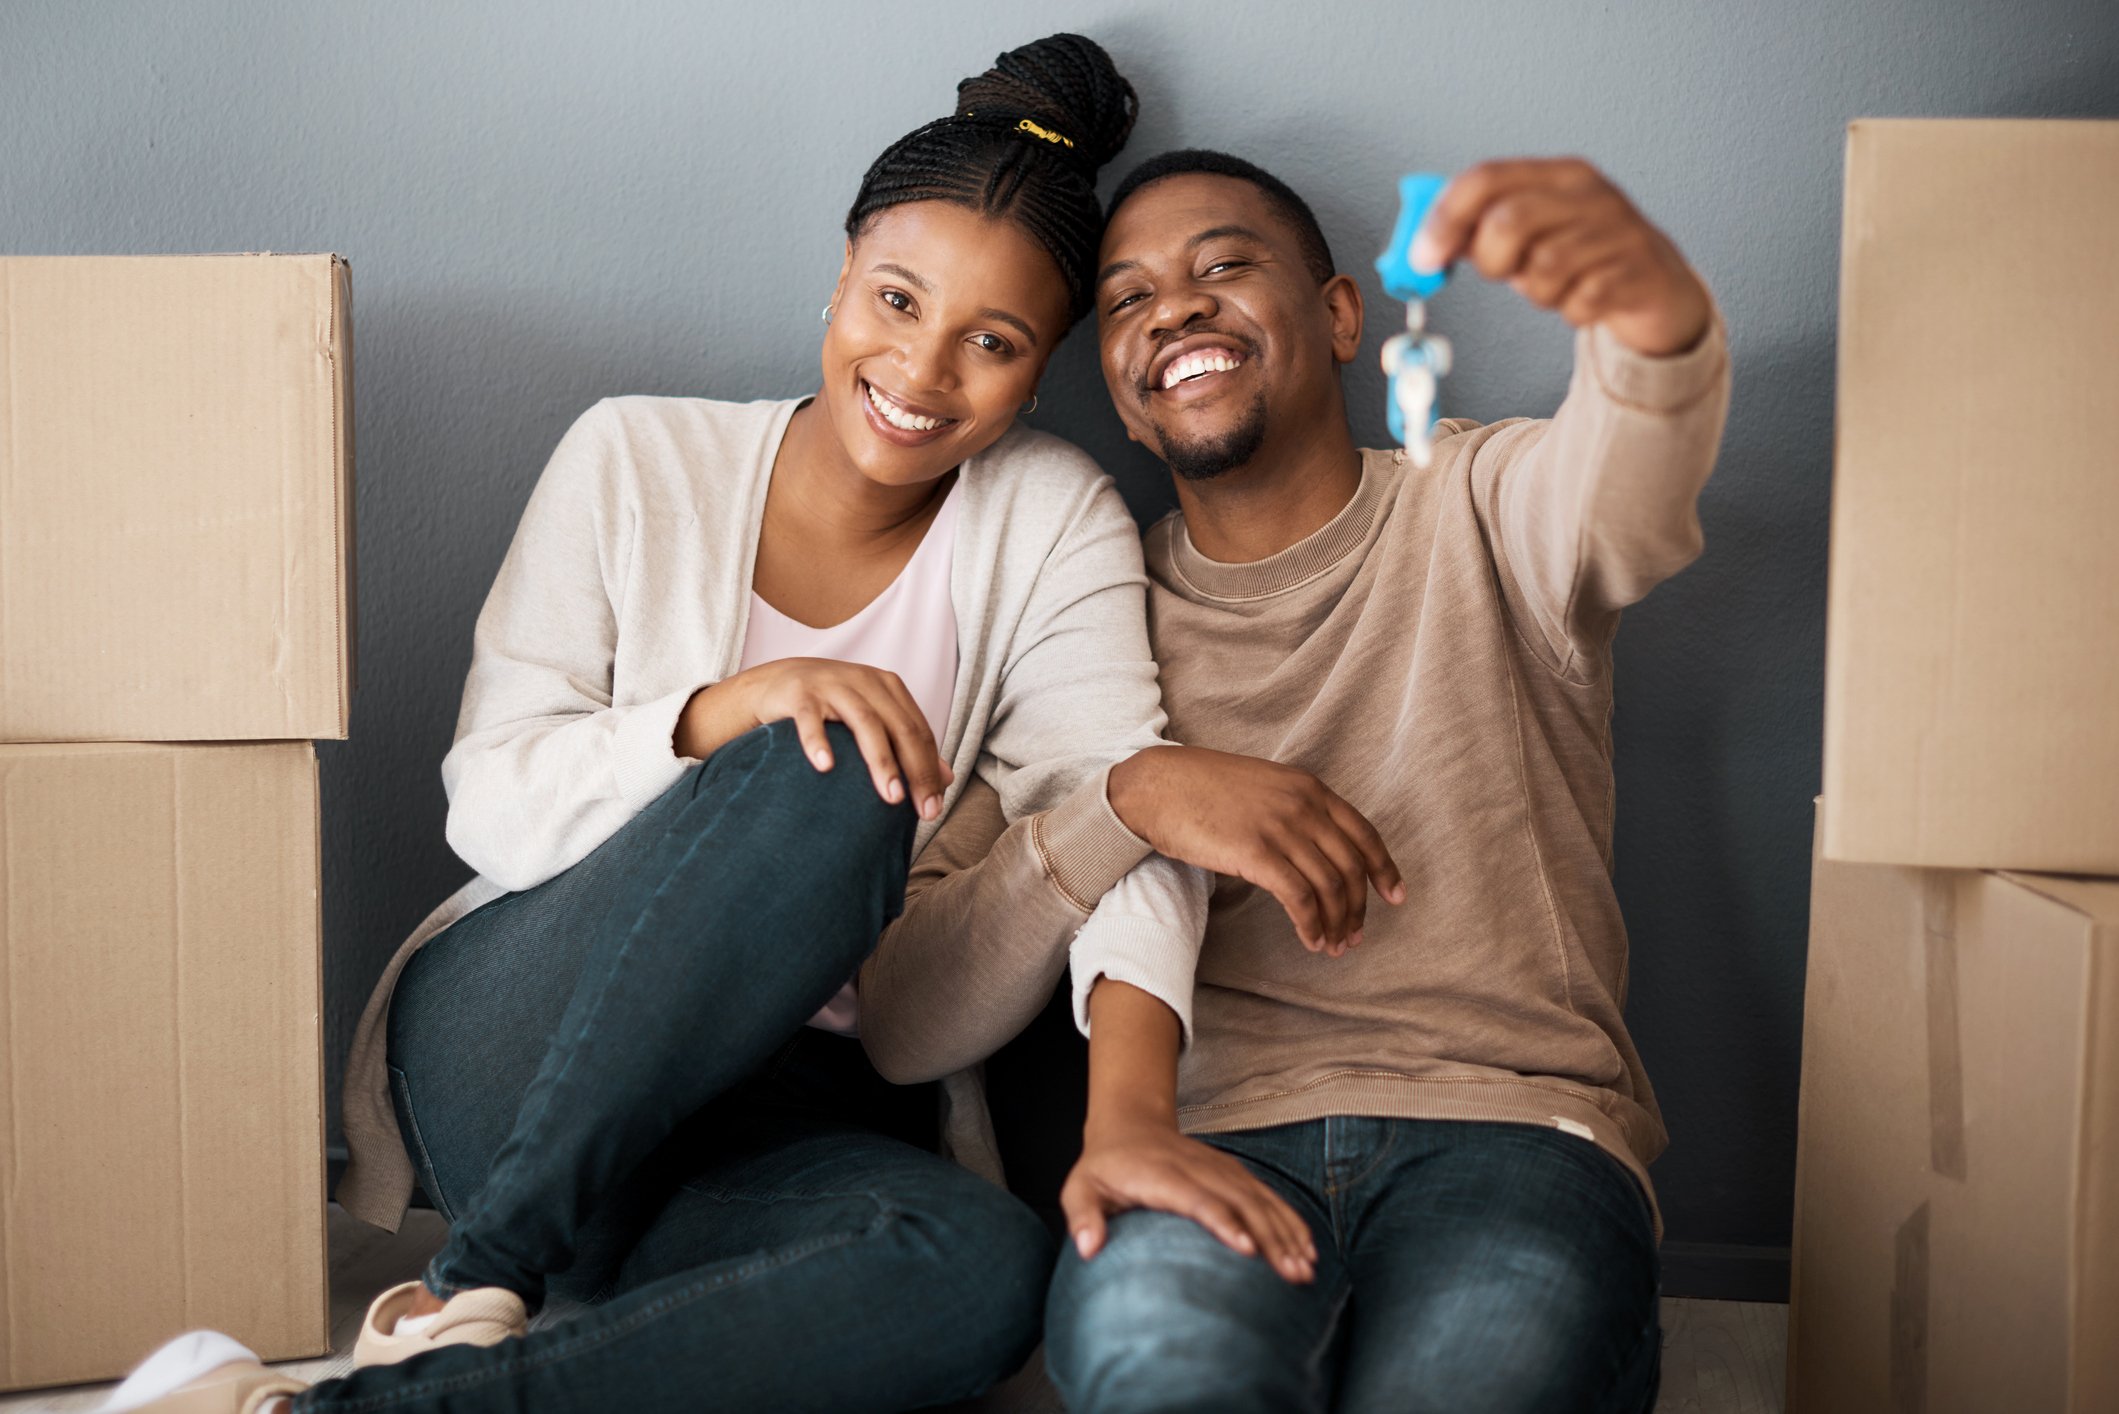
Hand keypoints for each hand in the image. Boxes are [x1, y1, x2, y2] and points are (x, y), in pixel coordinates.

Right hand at [675, 658, 952, 818]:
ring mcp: (831, 684)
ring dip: (880, 760)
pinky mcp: (799, 694)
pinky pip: (810, 719)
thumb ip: (908, 745)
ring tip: (890, 796)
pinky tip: (825, 768)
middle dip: (914, 770)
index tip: (933, 809)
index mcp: (888, 688)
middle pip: (899, 727)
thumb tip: (948, 779)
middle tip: (920, 810)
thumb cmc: (833, 708)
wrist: (778, 682)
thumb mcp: (873, 719)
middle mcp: (864, 682)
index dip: (929, 770)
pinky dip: (818, 742)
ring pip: (865, 722)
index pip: (918, 732)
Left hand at [1062, 1116, 1317, 1283]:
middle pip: (1240, 1201)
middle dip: (1270, 1237)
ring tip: (1306, 1268)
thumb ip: (1082, 1216)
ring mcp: (1219, 1168)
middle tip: (1292, 1273)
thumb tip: (1088, 1248)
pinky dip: (1288, 1218)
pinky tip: (1306, 1246)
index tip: (1245, 1250)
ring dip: (1286, 1231)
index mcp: (1161, 1175)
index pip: (1197, 1198)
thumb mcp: (1079, 1187)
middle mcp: (1197, 1168)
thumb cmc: (1104, 1167)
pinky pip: (1266, 1195)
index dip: (1223, 1222)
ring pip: (1259, 1198)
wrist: (1130, 1125)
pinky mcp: (1232, 1172)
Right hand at [1108, 747, 1402, 954]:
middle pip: (1351, 866)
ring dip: (1336, 923)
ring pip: (1329, 886)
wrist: (1158, 786)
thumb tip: (1314, 851)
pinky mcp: (1255, 852)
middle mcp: (1303, 805)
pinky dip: (1311, 924)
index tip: (1395, 896)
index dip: (1384, 869)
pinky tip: (1310, 939)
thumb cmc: (1202, 789)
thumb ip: (1294, 809)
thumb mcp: (1264, 786)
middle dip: (1359, 908)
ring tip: (1332, 946)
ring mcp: (1280, 828)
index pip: (1363, 833)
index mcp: (1309, 788)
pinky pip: (1299, 897)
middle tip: (1354, 936)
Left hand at [1412, 157, 1711, 357]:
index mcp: (1557, 174)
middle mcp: (1590, 194)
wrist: (1657, 285)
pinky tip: (1582, 300)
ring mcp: (1619, 230)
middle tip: (1501, 274)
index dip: (1444, 220)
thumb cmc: (1583, 257)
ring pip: (1545, 267)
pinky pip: (1580, 301)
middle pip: (1509, 221)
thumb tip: (1424, 245)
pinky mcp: (1638, 272)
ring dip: (1536, 291)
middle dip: (1490, 261)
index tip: (1423, 258)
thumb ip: (1480, 231)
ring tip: (1552, 286)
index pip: (1484, 179)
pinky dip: (1570, 310)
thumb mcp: (1531, 235)